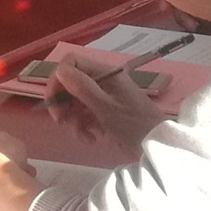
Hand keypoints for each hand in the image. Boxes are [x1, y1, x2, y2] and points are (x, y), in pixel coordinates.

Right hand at [51, 59, 165, 147]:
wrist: (157, 146)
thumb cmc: (134, 125)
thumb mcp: (106, 108)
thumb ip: (82, 88)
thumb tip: (60, 70)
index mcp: (105, 73)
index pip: (71, 64)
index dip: (58, 80)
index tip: (53, 101)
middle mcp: (103, 81)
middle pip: (70, 83)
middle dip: (63, 103)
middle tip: (61, 122)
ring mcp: (103, 97)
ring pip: (74, 102)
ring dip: (73, 119)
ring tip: (84, 135)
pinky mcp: (104, 112)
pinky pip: (84, 115)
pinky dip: (83, 127)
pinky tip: (91, 139)